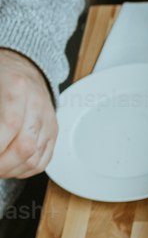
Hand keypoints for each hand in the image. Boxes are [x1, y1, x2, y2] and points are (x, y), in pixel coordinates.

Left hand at [0, 49, 56, 178]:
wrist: (22, 67)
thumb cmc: (0, 77)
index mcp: (17, 86)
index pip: (9, 124)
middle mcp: (37, 104)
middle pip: (24, 147)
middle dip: (2, 164)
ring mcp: (48, 120)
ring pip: (33, 159)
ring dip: (11, 170)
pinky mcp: (53, 133)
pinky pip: (42, 162)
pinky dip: (24, 170)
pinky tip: (11, 167)